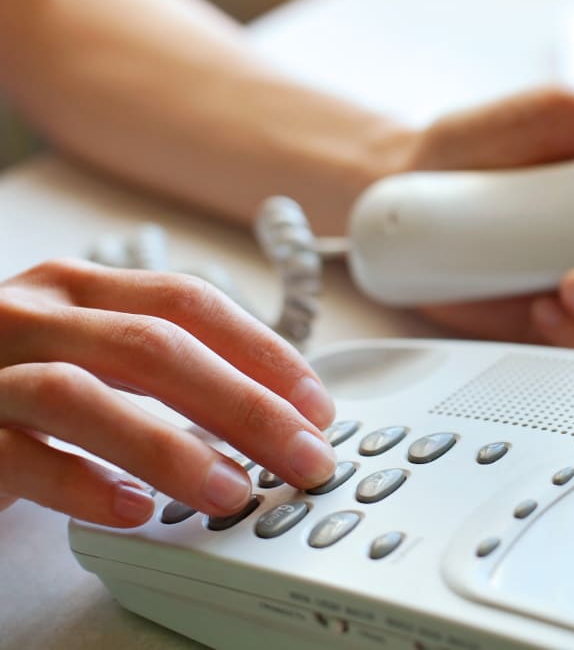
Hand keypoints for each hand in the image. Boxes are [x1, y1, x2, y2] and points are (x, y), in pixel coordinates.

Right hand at [0, 259, 336, 526]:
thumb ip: (163, 367)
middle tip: (304, 455)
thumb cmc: (14, 387)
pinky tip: (133, 511)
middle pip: (154, 346)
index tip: (316, 404)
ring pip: (84, 396)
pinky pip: (19, 456)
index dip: (262, 351)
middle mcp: (31, 316)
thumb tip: (276, 407)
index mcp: (79, 289)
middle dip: (244, 404)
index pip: (188, 302)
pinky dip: (82, 485)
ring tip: (231, 491)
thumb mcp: (91, 354)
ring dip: (171, 446)